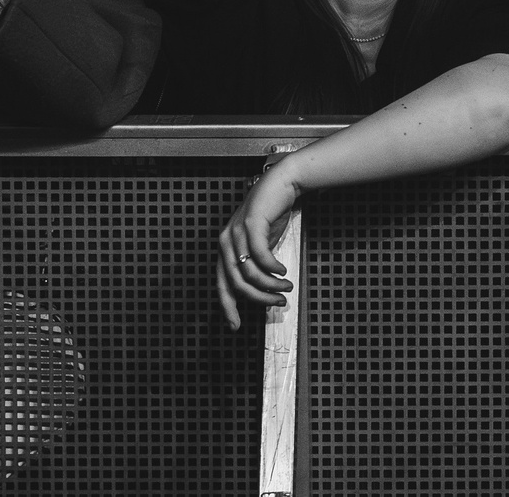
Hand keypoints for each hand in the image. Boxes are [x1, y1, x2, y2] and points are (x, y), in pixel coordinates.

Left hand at [215, 156, 302, 327]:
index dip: (228, 306)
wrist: (282, 183)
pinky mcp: (250, 223)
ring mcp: (237, 232)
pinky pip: (260, 256)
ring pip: (249, 272)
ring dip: (271, 285)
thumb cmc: (272, 213)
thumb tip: (261, 290)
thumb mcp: (261, 243)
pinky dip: (272, 268)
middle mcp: (226, 241)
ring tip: (286, 287)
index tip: (235, 325)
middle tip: (277, 303)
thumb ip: (255, 264)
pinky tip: (283, 271)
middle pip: (237, 282)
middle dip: (258, 298)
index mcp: (226, 248)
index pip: (222, 284)